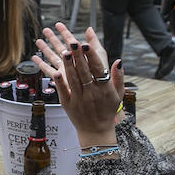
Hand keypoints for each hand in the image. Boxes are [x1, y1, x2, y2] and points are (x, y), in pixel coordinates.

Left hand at [35, 23, 123, 147]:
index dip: (92, 56)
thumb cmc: (107, 110)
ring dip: (68, 65)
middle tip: (73, 42)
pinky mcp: (68, 105)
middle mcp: (92, 93)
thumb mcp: (117, 94)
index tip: (86, 44)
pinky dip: (59, 82)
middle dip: (78, 56)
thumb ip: (118, 77)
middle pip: (84, 71)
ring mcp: (79, 99)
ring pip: (73, 79)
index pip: (98, 69)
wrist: (96, 132)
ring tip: (64, 51)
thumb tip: (118, 60)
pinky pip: (63, 91)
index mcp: (105, 89)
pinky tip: (56, 71)